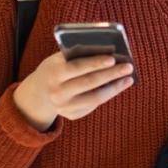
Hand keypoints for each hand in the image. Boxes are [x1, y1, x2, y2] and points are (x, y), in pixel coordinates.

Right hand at [13, 51, 133, 130]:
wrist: (38, 94)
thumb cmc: (54, 69)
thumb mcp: (58, 60)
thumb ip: (77, 55)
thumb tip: (107, 51)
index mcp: (53, 74)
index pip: (76, 67)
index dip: (95, 63)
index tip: (112, 58)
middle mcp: (58, 93)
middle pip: (89, 83)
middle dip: (111, 74)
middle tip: (128, 67)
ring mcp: (65, 107)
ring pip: (95, 98)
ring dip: (114, 87)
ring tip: (128, 78)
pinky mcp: (72, 115)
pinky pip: (94, 105)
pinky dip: (107, 94)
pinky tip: (118, 86)